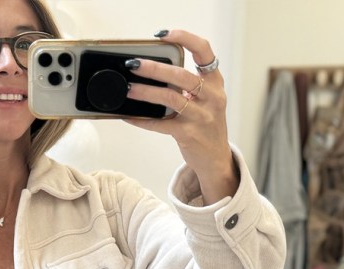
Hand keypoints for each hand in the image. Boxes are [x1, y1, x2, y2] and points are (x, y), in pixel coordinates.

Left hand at [124, 29, 238, 202]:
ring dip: (146, 92)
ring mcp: (201, 117)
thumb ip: (186, 83)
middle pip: (182, 75)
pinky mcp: (188, 135)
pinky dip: (142, 119)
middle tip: (133, 65)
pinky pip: (161, 124)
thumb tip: (151, 69)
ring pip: (170, 99)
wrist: (215, 157)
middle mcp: (211, 97)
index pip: (204, 51)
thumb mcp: (205, 98)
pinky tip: (128, 115)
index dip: (185, 38)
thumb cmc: (205, 122)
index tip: (162, 35)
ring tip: (128, 88)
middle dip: (154, 68)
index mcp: (215, 81)